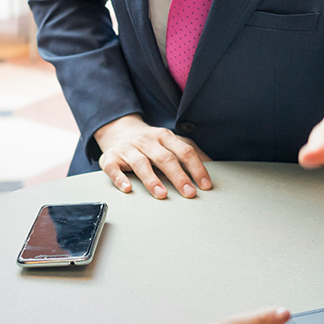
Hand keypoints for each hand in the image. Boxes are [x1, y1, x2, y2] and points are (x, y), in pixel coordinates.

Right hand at [94, 115, 211, 198]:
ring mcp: (127, 149)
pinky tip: (128, 189)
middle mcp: (146, 140)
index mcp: (164, 136)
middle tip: (189, 193)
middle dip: (178, 176)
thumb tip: (213, 166)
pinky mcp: (109, 158)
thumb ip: (190, 152)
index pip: (184, 151)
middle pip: (164, 157)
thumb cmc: (150, 142)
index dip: (197, 168)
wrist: (118, 130)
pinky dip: (120, 179)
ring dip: (152, 179)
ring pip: (140, 163)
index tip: (205, 185)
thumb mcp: (171, 142)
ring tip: (161, 194)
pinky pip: (113, 169)